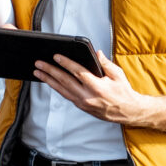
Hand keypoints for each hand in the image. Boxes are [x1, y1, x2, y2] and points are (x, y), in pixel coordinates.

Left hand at [31, 53, 151, 124]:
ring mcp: (83, 103)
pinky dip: (56, 88)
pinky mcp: (81, 107)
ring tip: (38, 72)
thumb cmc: (123, 92)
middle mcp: (88, 96)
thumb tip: (96, 53)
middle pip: (65, 81)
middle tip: (39, 64)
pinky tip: (49, 81)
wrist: (127, 111)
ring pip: (62, 90)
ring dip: (48, 80)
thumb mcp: (118, 75)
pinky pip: (66, 95)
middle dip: (50, 71)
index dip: (66, 63)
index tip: (56, 56)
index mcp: (98, 87)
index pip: (78, 73)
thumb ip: (106, 63)